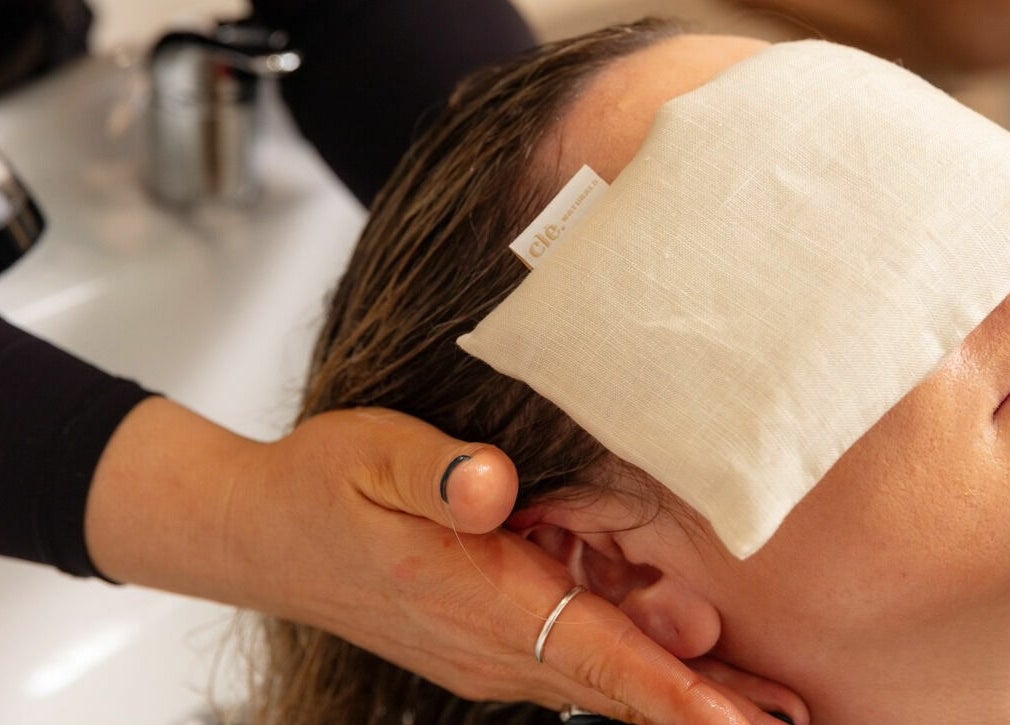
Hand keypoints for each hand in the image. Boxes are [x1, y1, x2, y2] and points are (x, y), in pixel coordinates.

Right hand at [231, 408, 807, 723]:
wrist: (263, 533)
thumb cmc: (323, 483)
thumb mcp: (373, 455)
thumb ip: (437, 472)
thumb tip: (494, 488)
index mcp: (471, 593)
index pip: (589, 652)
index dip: (670, 690)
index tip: (740, 724)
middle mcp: (485, 640)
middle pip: (610, 685)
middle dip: (702, 709)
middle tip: (789, 722)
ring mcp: (480, 650)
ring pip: (593, 680)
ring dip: (675, 698)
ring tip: (761, 711)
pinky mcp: (476, 640)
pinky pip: (565, 661)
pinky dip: (628, 673)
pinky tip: (676, 668)